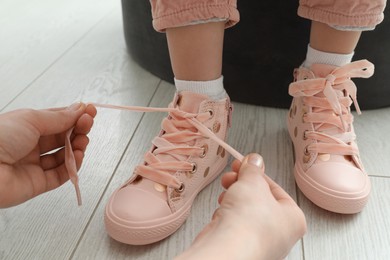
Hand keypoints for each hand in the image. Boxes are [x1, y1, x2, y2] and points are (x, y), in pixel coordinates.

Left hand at [0, 103, 96, 207]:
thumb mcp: (31, 119)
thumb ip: (59, 117)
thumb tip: (78, 110)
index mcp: (26, 126)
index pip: (56, 120)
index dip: (74, 115)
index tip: (89, 111)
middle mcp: (30, 145)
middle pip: (62, 138)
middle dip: (78, 130)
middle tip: (88, 123)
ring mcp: (34, 165)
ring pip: (64, 156)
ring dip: (78, 147)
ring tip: (84, 140)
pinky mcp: (37, 184)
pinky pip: (60, 175)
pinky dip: (73, 166)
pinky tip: (79, 155)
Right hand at [177, 153, 306, 259]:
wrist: (227, 250)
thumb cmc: (249, 222)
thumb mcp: (253, 182)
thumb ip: (253, 169)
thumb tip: (254, 160)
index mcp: (294, 219)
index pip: (276, 189)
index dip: (258, 174)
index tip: (246, 164)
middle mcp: (280, 235)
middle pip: (260, 200)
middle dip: (242, 184)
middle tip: (233, 174)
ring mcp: (260, 244)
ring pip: (246, 213)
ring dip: (233, 198)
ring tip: (226, 190)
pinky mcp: (241, 248)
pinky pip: (235, 226)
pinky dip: (227, 216)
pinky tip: (222, 211)